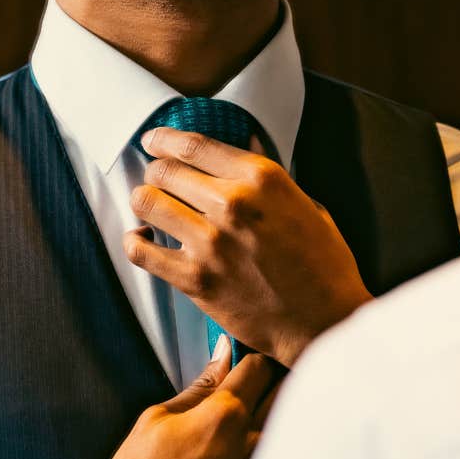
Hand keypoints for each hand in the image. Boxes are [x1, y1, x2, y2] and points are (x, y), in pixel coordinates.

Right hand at [106, 342, 278, 458]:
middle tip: (247, 380)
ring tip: (245, 407)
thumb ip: (198, 386)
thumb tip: (221, 356)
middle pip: (283, 390)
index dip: (248, 357)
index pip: (258, 366)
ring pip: (283, 420)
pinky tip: (243, 433)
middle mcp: (249, 441)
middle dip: (268, 379)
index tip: (238, 358)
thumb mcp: (158, 419)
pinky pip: (272, 446)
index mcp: (224, 416)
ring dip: (270, 407)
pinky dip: (267, 434)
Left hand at [126, 126, 373, 365]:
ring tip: (150, 207)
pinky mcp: (196, 279)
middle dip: (156, 171)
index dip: (165, 139)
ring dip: (144, 201)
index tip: (154, 140)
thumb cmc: (322, 263)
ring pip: (147, 202)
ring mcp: (211, 242)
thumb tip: (244, 145)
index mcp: (262, 178)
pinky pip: (142, 251)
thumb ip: (269, 177)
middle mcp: (233, 203)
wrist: (323, 319)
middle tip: (156, 179)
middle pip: (165, 170)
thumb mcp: (306, 203)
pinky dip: (135, 242)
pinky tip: (143, 240)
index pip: (194, 144)